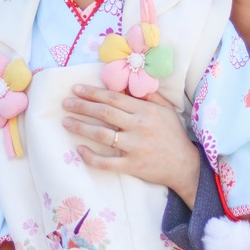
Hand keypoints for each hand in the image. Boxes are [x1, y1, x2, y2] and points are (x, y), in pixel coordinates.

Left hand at [61, 84, 201, 205]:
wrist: (184, 165)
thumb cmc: (173, 134)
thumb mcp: (166, 109)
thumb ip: (148, 94)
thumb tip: (127, 83)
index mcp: (145, 110)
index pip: (113, 97)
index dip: (93, 92)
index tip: (76, 89)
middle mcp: (138, 126)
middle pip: (104, 113)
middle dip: (82, 106)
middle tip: (65, 103)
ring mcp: (134, 147)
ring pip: (101, 134)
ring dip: (81, 127)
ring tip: (66, 122)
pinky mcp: (132, 165)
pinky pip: (106, 162)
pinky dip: (91, 156)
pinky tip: (80, 149)